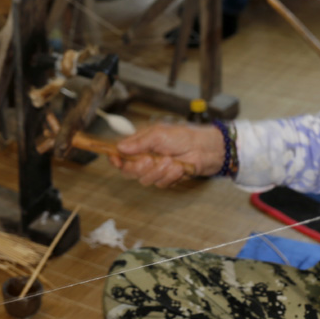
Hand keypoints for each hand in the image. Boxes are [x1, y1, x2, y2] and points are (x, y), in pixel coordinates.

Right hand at [109, 121, 223, 186]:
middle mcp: (144, 158)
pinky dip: (170, 176)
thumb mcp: (158, 134)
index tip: (116, 161)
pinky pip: (160, 184)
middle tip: (149, 161)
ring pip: (145, 180)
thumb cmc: (182, 136)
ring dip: (158, 171)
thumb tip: (120, 147)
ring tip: (171, 161)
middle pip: (129, 171)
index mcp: (140, 144)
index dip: (115, 159)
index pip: (120, 154)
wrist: (204, 148)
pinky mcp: (166, 179)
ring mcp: (155, 170)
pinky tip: (179, 168)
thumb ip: (139, 142)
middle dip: (138, 168)